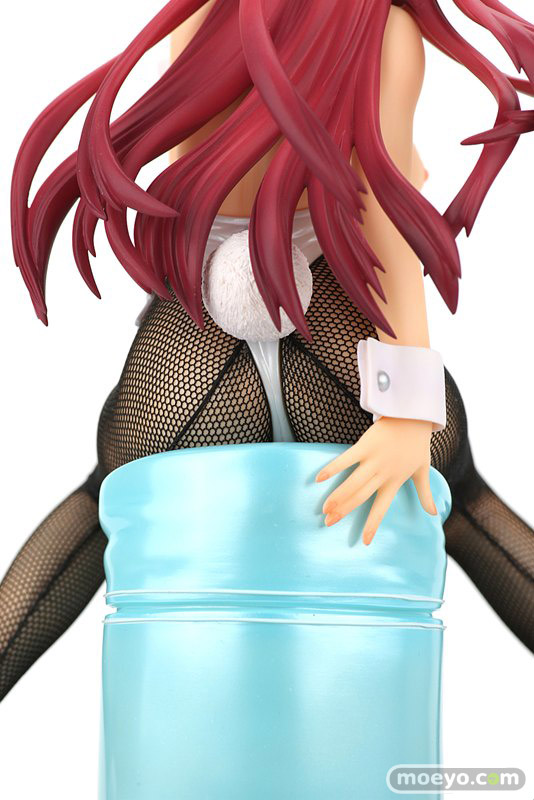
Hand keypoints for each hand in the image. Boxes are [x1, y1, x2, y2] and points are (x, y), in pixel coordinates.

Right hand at [315, 417, 436, 544]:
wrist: (414, 417)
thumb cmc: (417, 444)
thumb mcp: (423, 470)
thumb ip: (425, 493)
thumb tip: (435, 513)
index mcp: (395, 481)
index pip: (381, 507)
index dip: (373, 524)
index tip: (364, 541)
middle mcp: (383, 473)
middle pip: (361, 497)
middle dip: (344, 511)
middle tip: (328, 523)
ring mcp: (374, 459)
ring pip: (353, 482)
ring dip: (337, 497)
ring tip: (324, 509)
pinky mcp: (365, 445)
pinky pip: (346, 459)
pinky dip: (332, 468)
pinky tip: (319, 478)